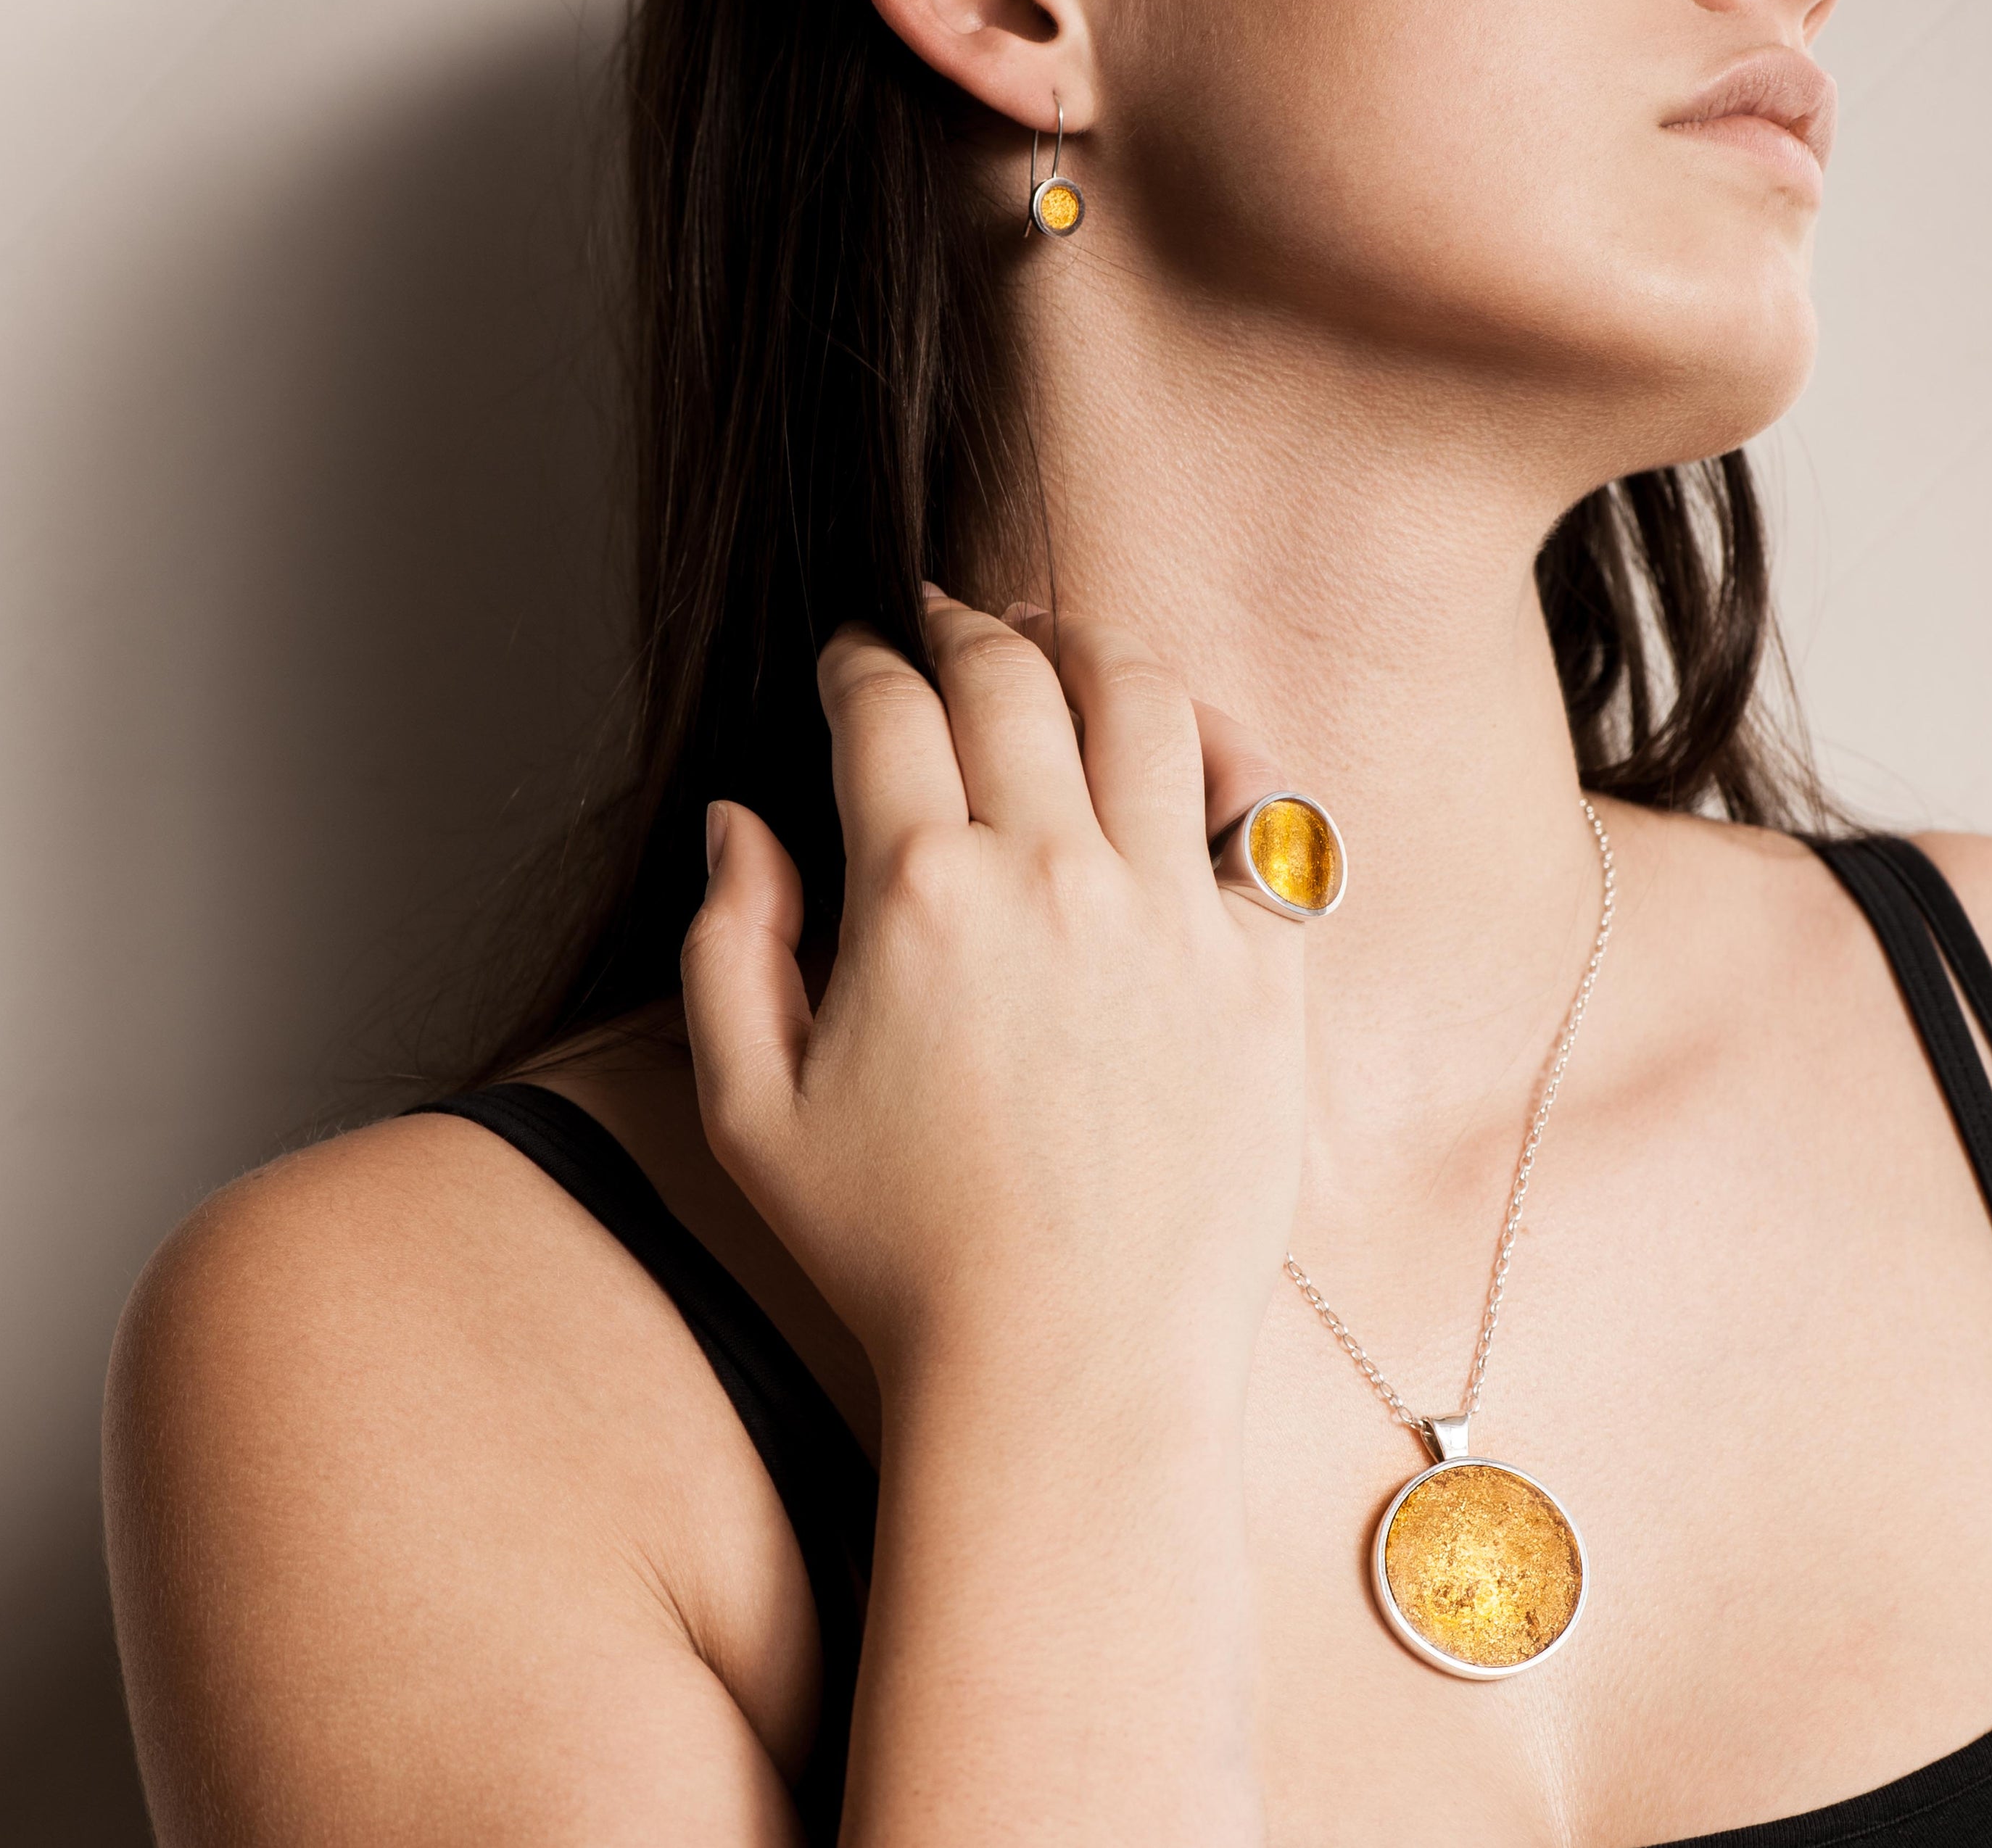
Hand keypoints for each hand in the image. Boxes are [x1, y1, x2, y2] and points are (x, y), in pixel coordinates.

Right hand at [680, 594, 1306, 1396]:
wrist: (1072, 1367)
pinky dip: (1223, 750)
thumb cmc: (901, 1259)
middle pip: (1011, 675)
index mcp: (916, 897)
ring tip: (1064, 650)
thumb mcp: (752, 1115)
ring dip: (1093, 651)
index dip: (857, 659)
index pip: (884, 707)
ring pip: (1145, 702)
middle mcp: (1051, 876)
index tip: (853, 661)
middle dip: (964, 624)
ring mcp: (1172, 914)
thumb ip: (727, 943)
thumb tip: (740, 819)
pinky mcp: (1263, 965)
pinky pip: (1264, 807)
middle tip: (946, 624)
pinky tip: (1188, 748)